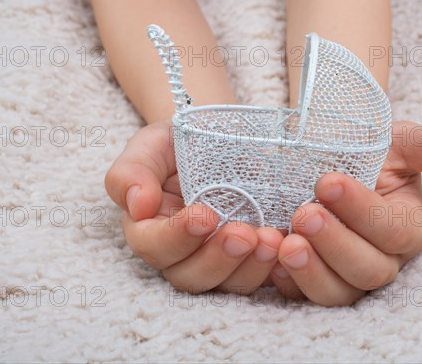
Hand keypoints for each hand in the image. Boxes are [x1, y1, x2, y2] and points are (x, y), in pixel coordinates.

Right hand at [105, 121, 282, 294]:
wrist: (223, 136)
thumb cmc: (179, 143)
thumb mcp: (151, 145)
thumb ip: (132, 172)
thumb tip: (137, 206)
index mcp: (151, 229)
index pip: (154, 246)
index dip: (177, 237)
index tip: (205, 215)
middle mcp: (183, 253)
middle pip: (190, 276)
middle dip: (218, 259)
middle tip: (244, 234)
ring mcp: (220, 259)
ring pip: (228, 284)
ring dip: (250, 268)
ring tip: (273, 241)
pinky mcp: (252, 259)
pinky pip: (263, 277)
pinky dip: (276, 269)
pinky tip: (290, 249)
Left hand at [270, 121, 421, 305]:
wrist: (318, 157)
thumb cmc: (361, 150)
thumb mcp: (396, 141)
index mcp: (406, 227)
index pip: (395, 232)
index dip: (364, 211)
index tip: (329, 181)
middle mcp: (380, 258)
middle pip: (369, 271)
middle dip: (336, 244)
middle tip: (305, 214)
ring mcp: (343, 273)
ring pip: (339, 293)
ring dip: (312, 272)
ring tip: (285, 243)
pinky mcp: (309, 281)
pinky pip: (301, 296)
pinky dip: (286, 282)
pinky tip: (269, 260)